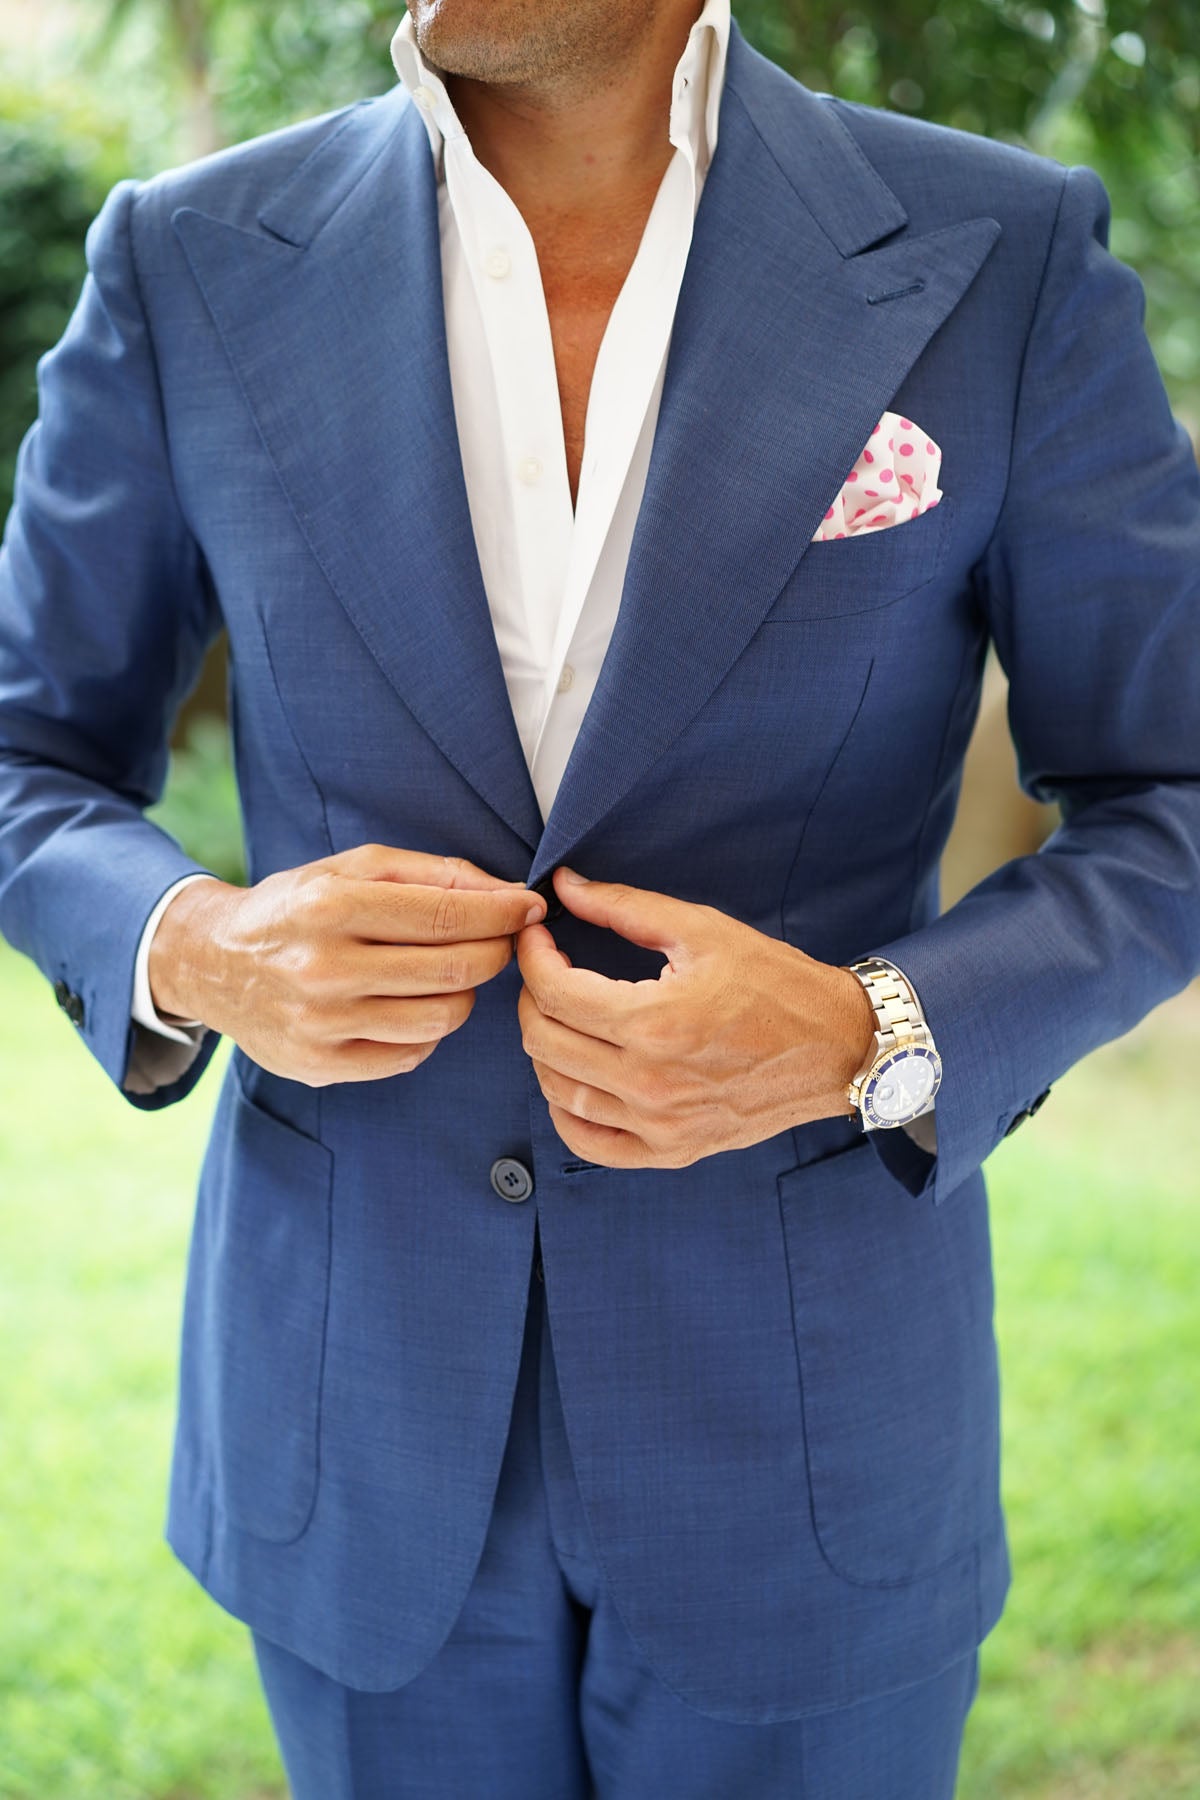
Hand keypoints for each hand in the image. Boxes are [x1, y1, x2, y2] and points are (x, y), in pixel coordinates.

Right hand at [148, 843, 544, 1084]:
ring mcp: (322, 1024)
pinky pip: (413, 1053)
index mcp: (330, 905)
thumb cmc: (297, 907)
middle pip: (455, 969)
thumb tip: (507, 894)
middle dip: (496, 950)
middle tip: (501, 940)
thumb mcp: (351, 867)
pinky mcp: (321, 1066)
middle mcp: (323, 967)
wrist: (210, 962)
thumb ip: (431, 873)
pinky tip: (413, 1004)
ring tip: (453, 972)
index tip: (530, 908)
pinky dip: (429, 1028)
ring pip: (443, 1017)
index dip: (503, 913)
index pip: (447, 916)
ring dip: (466, 992)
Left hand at [516, 867, 875, 1168]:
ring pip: (557, 1090)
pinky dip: (566, 1111)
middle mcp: (651, 1082)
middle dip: (533, 998)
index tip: (537, 939)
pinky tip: (574, 1079)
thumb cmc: (777, 985)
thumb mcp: (703, 931)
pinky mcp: (671, 1151)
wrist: (837, 1047)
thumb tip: (566, 887)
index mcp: (656, 1022)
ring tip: (563, 1018)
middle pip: (544, 1042)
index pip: (554, 992)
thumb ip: (625, 907)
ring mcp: (659, 1124)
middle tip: (549, 972)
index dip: (533, 958)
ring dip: (546, 1048)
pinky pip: (589, 1143)